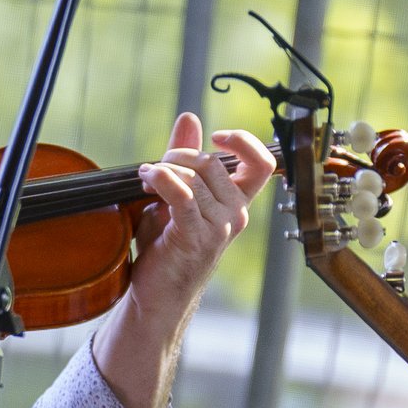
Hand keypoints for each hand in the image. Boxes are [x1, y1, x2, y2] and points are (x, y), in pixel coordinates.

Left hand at [121, 112, 274, 318]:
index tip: (217, 137)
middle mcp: (236, 213)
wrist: (157, 291)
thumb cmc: (167, 244)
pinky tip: (146, 181)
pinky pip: (182, 194)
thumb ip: (183, 157)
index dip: (245, 141)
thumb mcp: (176, 192)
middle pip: (214, 162)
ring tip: (144, 178)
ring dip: (163, 169)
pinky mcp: (195, 237)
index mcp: (237, 201)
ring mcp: (219, 227)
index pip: (263, 163)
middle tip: (155, 166)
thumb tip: (190, 116)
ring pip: (195, 176)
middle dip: (178, 154)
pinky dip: (161, 179)